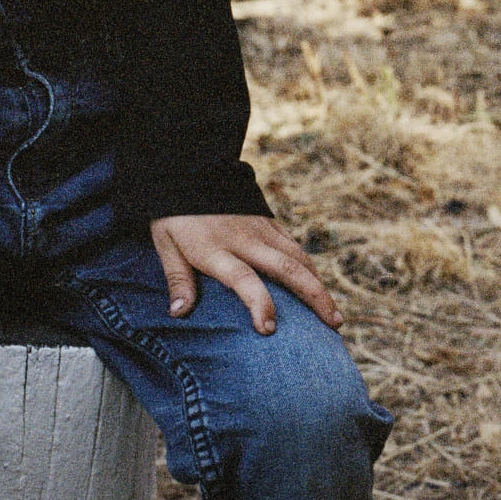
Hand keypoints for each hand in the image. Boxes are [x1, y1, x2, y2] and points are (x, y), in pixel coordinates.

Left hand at [149, 213, 339, 333]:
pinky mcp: (269, 222)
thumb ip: (177, 279)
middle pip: (288, 269)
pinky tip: (317, 286)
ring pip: (299, 258)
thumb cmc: (176, 213)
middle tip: (333, 325)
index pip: (243, 279)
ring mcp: (262, 230)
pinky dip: (309, 269)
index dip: (258, 303)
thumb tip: (178, 314)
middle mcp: (246, 240)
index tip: (268, 328)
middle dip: (315, 298)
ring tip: (334, 315)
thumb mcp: (165, 244)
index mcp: (216, 249)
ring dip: (320, 286)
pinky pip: (295, 247)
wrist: (192, 170)